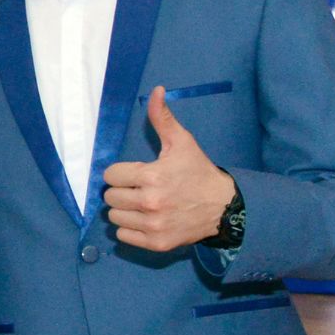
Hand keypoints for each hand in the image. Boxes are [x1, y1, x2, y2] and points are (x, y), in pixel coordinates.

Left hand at [101, 87, 238, 252]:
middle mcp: (150, 202)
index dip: (122, 173)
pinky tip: (147, 219)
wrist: (224, 206)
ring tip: (144, 204)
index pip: (110, 176)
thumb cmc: (198, 172)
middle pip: (110, 197)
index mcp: (151, 177)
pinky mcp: (156, 243)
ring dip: (125, 210)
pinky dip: (131, 229)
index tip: (137, 173)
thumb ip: (163, 118)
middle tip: (141, 188)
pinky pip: (123, 236)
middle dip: (123, 191)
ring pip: (114, 217)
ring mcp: (153, 225)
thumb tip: (156, 90)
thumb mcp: (182, 142)